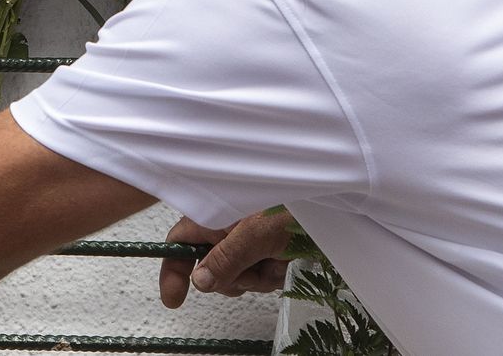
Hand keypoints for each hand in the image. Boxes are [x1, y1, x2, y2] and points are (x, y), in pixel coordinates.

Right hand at [158, 212, 291, 307]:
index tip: (174, 298)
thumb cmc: (289, 207)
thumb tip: (200, 282)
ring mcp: (243, 242)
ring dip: (257, 275)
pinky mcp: (262, 251)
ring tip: (274, 256)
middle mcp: (224, 229)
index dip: (174, 271)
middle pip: (210, 269)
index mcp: (212, 216)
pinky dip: (271, 273)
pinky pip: (258, 277)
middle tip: (250, 268)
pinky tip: (283, 259)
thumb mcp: (254, 234)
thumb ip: (226, 259)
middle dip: (232, 277)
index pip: (180, 245)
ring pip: (237, 277)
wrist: (328, 206)